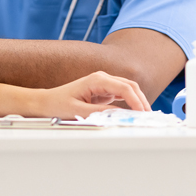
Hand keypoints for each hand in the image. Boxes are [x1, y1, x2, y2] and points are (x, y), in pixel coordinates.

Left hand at [36, 71, 150, 118]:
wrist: (47, 102)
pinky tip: (134, 113)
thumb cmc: (58, 104)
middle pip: (130, 86)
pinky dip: (130, 103)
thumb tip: (120, 115)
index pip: (124, 88)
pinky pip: (121, 95)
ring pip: (128, 89)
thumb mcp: (78, 111)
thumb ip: (100, 113)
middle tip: (148, 116)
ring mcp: (104, 84)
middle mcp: (102, 78)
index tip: (142, 113)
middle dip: (141, 100)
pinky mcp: (103, 91)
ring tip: (144, 116)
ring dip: (137, 101)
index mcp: (97, 80)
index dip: (136, 101)